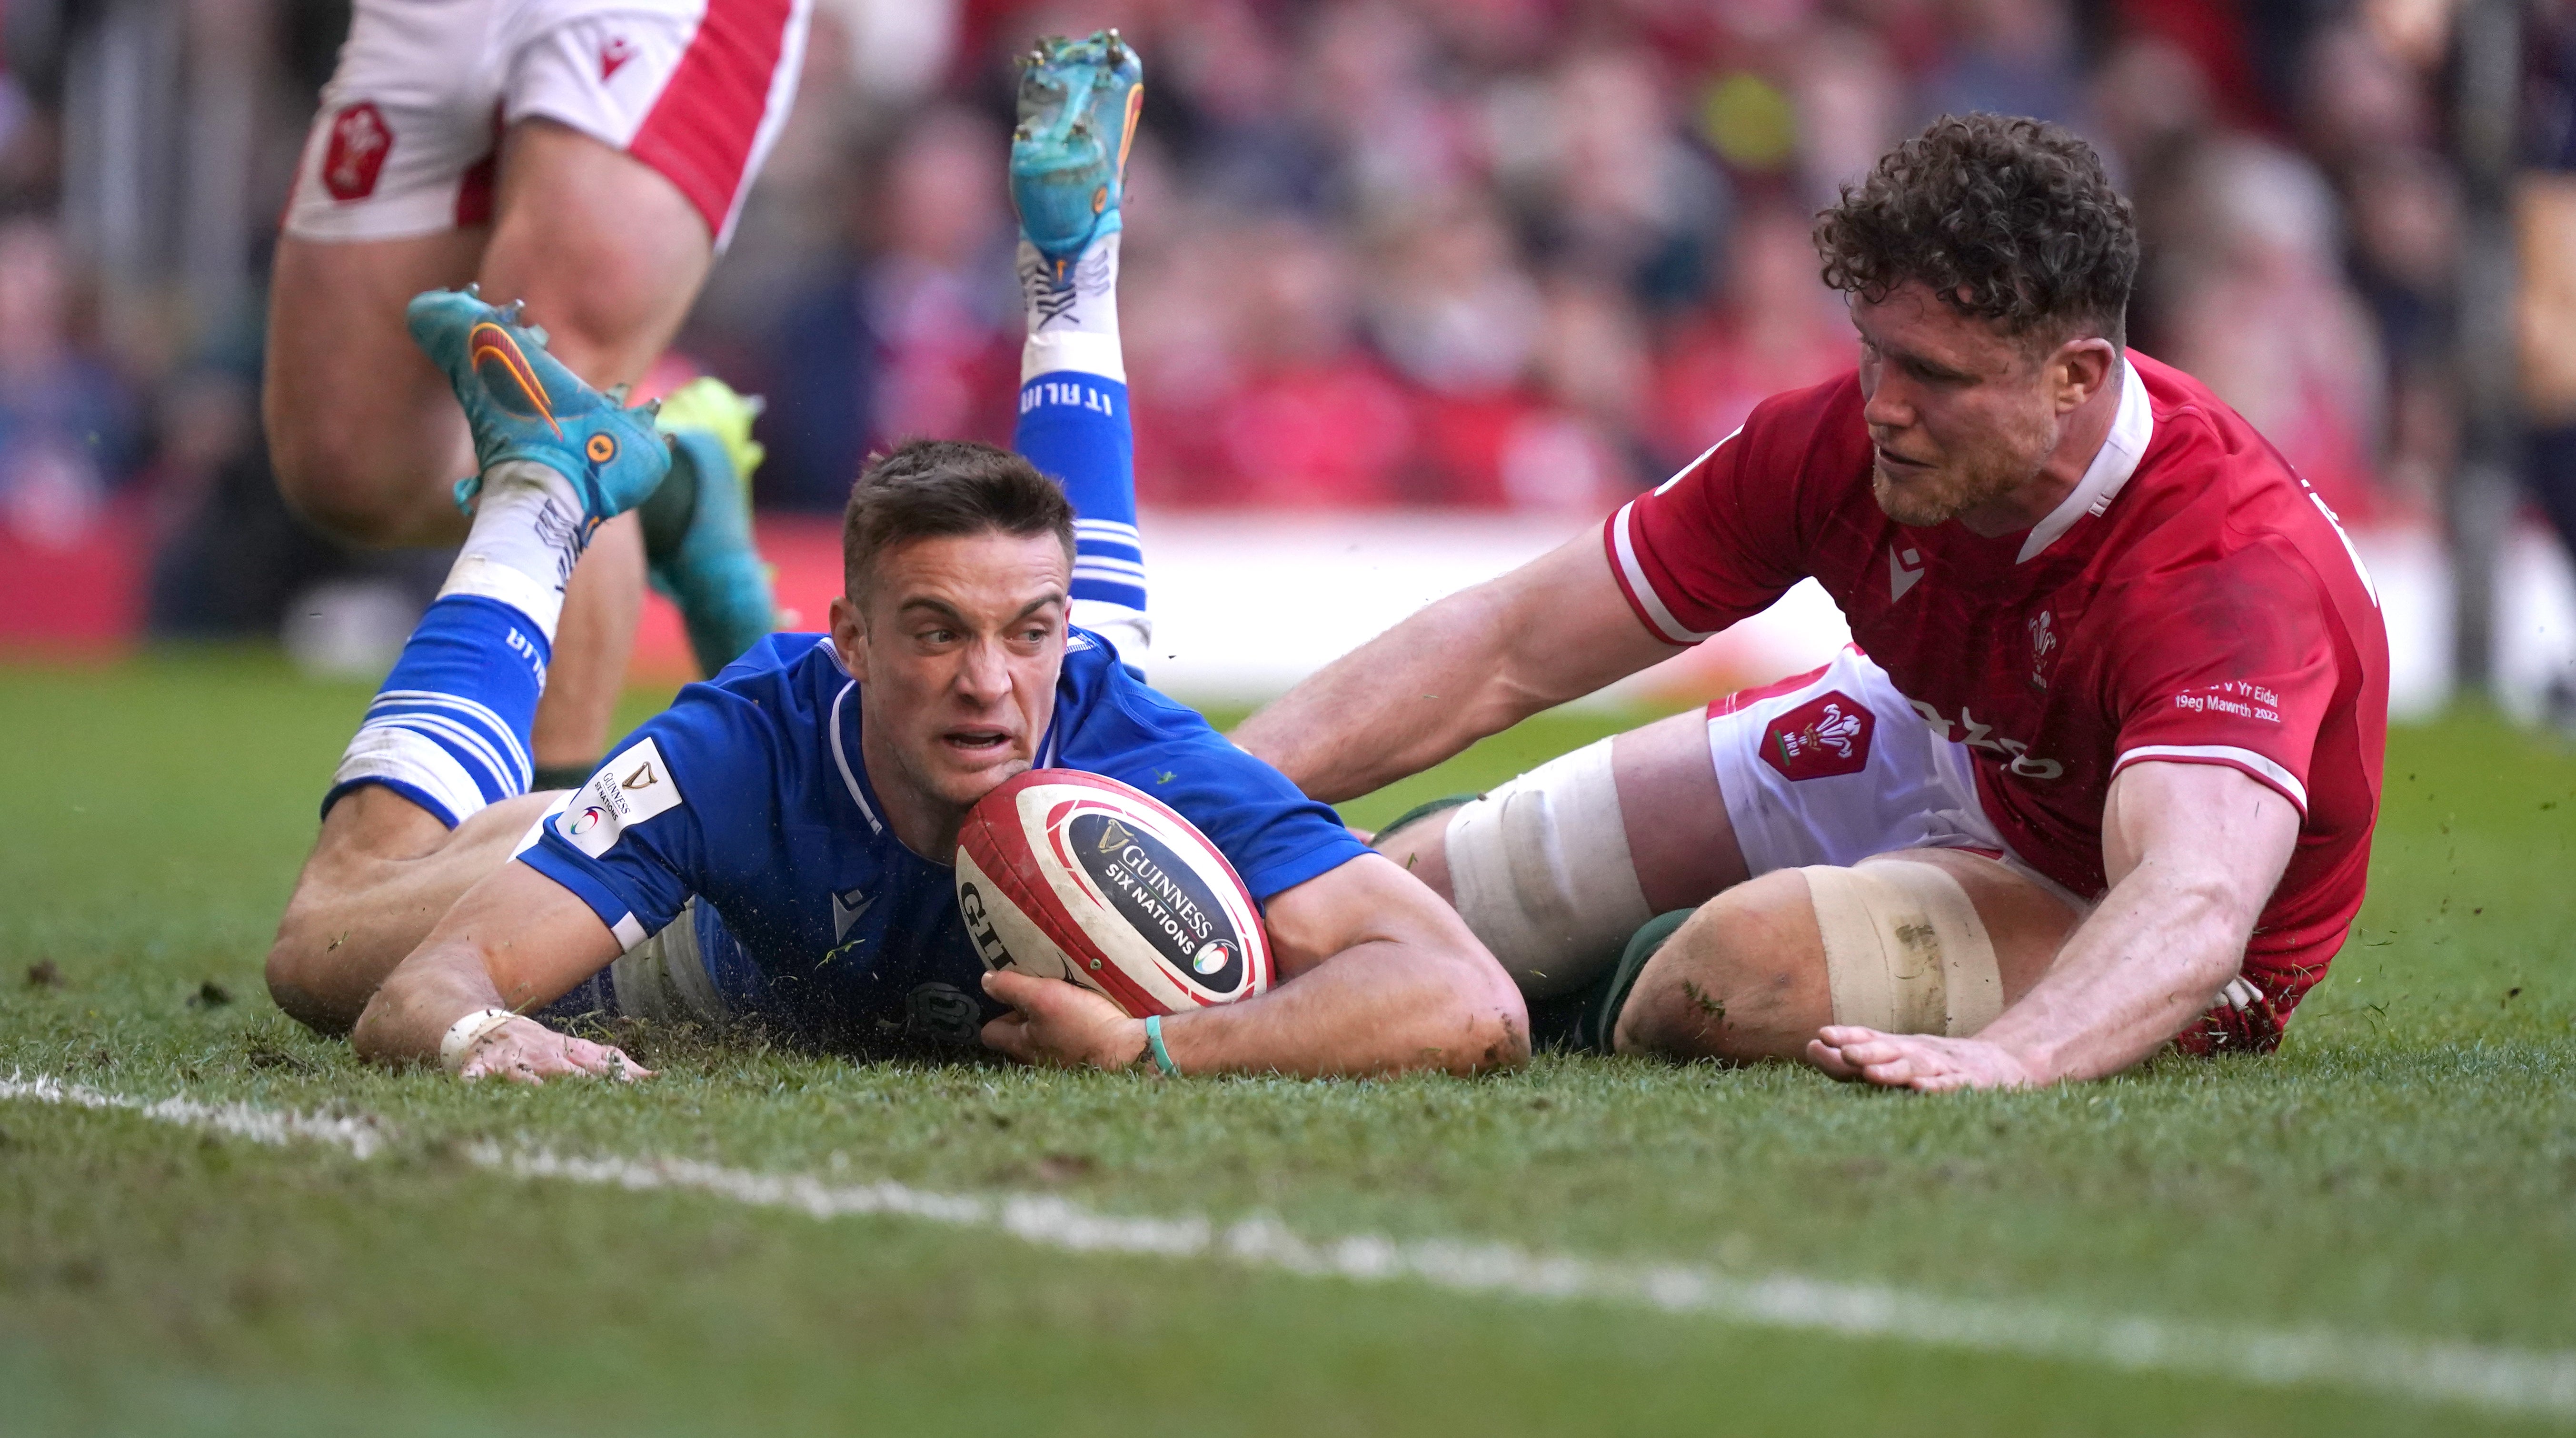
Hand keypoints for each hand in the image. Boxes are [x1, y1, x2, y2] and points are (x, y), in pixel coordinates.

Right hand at [456, 1016, 653, 1083]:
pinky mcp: (478, 1067)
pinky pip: (473, 1075)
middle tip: (591, 1094)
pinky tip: (471, 1086)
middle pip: (561, 1069)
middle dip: (575, 1081)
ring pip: (521, 1073)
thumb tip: (656, 1078)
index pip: (596, 1063)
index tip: (635, 1089)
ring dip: (529, 1082)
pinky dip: (471, 1080)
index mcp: (567, 1053)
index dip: (614, 1075)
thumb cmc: (542, 1048)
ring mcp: (510, 1061)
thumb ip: (616, 1064)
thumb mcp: (579, 1052)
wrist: (489, 1027)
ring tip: (537, 1092)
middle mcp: (542, 1056)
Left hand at [980, 969, 1148, 1069]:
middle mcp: (1036, 1058)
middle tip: (1038, 994)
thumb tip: (986, 980)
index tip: (1008, 996)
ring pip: (1043, 1039)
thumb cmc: (1082, 1025)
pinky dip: (1069, 1030)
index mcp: (1021, 1044)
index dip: (995, 1013)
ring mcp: (1060, 1062)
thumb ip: (1013, 987)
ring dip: (1048, 1023)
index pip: (990, 1033)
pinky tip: (1083, 1016)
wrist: (1127, 1050)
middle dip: (1023, 1017)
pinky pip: (1067, 1043)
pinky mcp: (1083, 1060)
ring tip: (1061, 1002)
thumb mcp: (1044, 997)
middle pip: (1018, 1036)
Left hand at [1804, 1026, 2035, 1091]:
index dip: (1848, 1036)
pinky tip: (1920, 1089)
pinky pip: (1951, 1086)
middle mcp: (1919, 1053)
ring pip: (1916, 1068)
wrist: (2003, 1063)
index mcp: (1899, 1046)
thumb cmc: (1933, 1065)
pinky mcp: (1969, 1084)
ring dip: (1894, 1070)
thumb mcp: (1892, 1059)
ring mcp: (1945, 1067)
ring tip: (1871, 1073)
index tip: (1822, 1035)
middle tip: (1843, 1051)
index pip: (1870, 1038)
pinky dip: (1936, 1087)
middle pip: (1890, 1051)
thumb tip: (1809, 1046)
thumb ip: (1849, 1061)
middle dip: (1866, 1051)